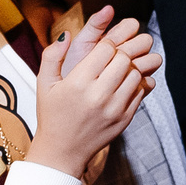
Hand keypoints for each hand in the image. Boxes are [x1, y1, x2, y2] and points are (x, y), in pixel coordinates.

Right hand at [30, 9, 153, 175]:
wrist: (62, 151)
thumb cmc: (52, 114)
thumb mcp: (44, 83)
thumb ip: (52, 55)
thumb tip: (66, 34)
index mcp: (78, 83)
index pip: (106, 48)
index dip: (105, 44)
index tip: (100, 50)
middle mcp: (98, 95)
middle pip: (124, 58)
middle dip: (119, 54)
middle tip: (111, 59)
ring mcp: (114, 108)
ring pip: (136, 73)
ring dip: (129, 68)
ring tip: (116, 71)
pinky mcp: (125, 118)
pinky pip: (141, 91)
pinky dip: (136, 83)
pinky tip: (123, 85)